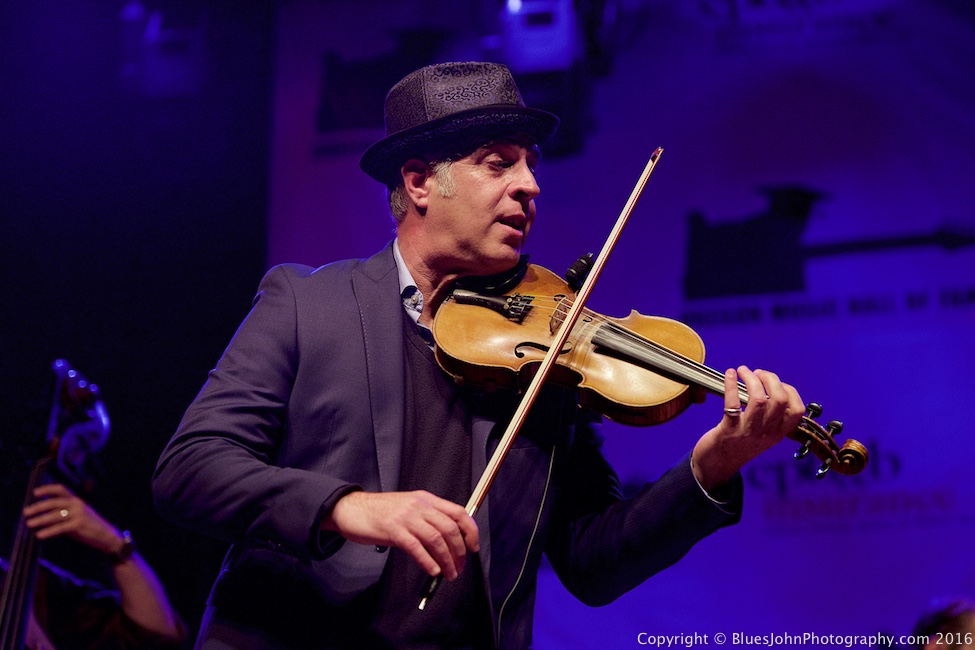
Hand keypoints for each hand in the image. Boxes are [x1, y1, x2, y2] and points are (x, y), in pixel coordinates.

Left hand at [23, 483, 124, 554]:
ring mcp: (79, 514)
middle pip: (54, 502)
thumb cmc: (89, 526)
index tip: (35, 493)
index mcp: (76, 500)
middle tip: (26, 512)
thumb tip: (43, 515)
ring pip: (55, 515)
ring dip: (40, 519)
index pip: (61, 489)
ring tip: (29, 524)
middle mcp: (77, 504)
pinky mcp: (79, 525)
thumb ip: (64, 512)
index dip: (47, 489)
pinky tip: (40, 535)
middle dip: (38, 507)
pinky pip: (60, 528)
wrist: (107, 535)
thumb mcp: (78, 514)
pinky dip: (48, 531)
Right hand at [323, 490, 478, 580]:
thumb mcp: (408, 507)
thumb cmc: (380, 512)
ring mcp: (406, 517)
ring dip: (447, 560)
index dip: (471, 530)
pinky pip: (416, 547)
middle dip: (459, 551)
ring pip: (436, 539)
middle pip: (450, 528)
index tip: (474, 548)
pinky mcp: (393, 530)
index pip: (458, 512)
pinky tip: (433, 571)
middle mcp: (419, 505)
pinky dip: (428, 561)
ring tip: (449, 574)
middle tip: (460, 567)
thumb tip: (447, 542)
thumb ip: (426, 518)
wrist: (351, 508)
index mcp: (426, 499)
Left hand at [692, 366, 804, 490]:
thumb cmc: (738, 444)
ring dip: (751, 379)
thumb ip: (769, 416)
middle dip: (770, 379)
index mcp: (778, 433)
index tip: (775, 382)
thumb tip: (768, 386)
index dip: (789, 390)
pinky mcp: (729, 430)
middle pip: (780, 399)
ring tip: (743, 371)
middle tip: (757, 373)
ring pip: (760, 399)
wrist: (717, 465)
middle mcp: (767, 433)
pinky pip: (733, 403)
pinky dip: (731, 384)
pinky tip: (730, 374)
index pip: (797, 410)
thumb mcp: (762, 434)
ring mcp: (749, 431)